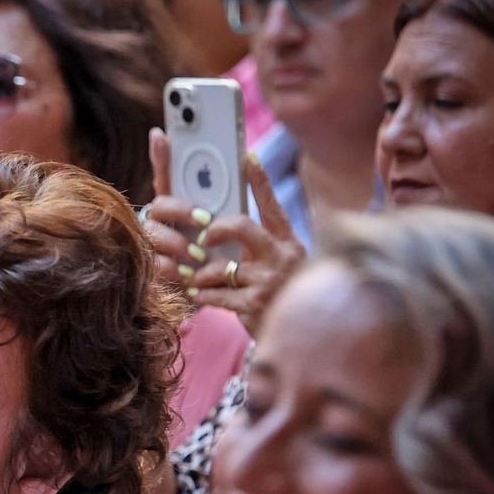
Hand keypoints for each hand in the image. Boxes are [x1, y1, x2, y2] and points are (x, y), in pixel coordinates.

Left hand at [143, 128, 304, 336]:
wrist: (296, 338)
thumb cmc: (278, 295)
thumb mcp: (277, 264)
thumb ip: (258, 245)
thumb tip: (221, 225)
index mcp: (287, 241)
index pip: (271, 205)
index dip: (259, 180)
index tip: (247, 156)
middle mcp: (282, 256)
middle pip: (242, 226)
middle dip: (216, 229)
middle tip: (203, 236)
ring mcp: (269, 280)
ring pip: (222, 266)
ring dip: (202, 274)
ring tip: (197, 279)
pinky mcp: (254, 304)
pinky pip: (215, 293)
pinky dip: (203, 295)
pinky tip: (202, 297)